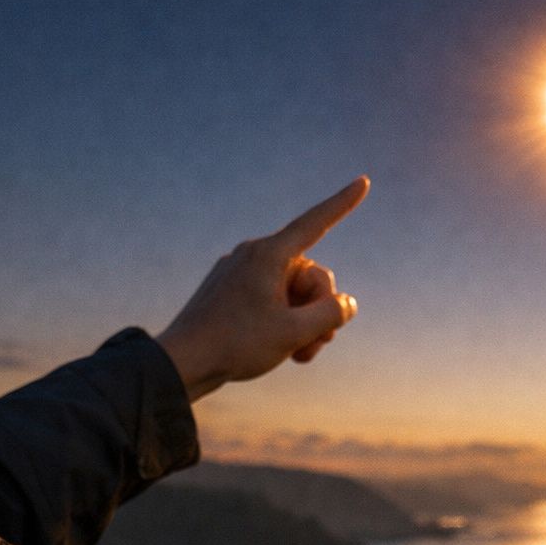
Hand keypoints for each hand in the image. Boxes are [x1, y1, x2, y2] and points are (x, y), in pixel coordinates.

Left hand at [157, 177, 367, 401]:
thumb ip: (331, 314)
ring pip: (291, 291)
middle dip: (321, 308)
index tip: (363, 181)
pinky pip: (270, 298)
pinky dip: (283, 321)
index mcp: (268, 255)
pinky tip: (283, 351)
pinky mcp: (230, 290)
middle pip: (310, 273)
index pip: (316, 223)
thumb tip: (346, 302)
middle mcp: (253, 255)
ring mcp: (239, 272)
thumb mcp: (295, 333)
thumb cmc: (237, 345)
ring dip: (304, 322)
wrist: (182, 363)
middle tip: (319, 342)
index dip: (342, 203)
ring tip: (300, 354)